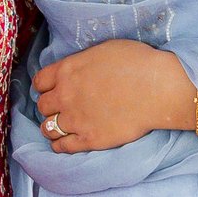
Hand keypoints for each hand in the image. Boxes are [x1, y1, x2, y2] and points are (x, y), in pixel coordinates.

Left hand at [32, 39, 197, 152]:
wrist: (158, 88)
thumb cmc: (138, 63)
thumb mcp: (103, 50)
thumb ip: (82, 62)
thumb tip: (78, 69)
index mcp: (68, 70)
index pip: (39, 81)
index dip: (45, 86)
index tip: (52, 89)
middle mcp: (66, 95)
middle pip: (42, 105)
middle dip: (50, 106)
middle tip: (61, 107)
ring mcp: (75, 119)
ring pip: (47, 128)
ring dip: (52, 126)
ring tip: (60, 126)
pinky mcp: (88, 139)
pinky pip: (62, 146)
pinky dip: (59, 144)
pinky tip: (64, 142)